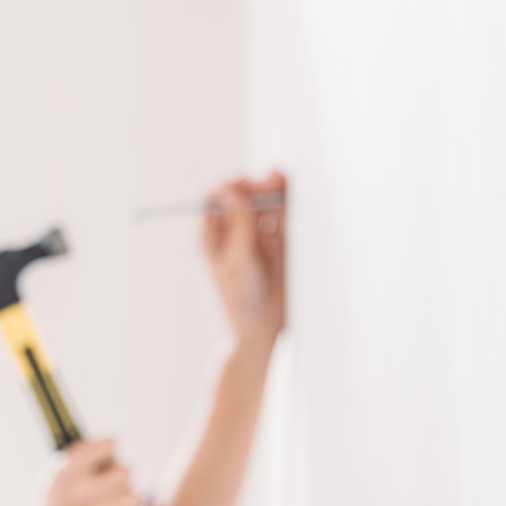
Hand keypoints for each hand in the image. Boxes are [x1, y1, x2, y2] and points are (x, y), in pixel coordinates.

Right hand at [25, 439, 151, 505]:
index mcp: (65, 473)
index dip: (110, 448)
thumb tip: (113, 444)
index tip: (110, 453)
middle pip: (127, 470)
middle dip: (121, 481)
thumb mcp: (53, 487)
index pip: (106, 445)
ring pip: (135, 496)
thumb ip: (79, 464)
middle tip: (107, 493)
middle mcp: (84, 489)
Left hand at [203, 170, 287, 348]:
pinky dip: (287, 203)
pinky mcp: (280, 244)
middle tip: (268, 182)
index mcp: (214, 238)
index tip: (241, 183)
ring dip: (272, 190)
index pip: (216, 200)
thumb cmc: (242, 298)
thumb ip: (240, 225)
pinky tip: (291, 192)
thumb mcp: (238, 260)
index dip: (228, 187)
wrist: (264, 328)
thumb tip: (233, 190)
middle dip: (254, 186)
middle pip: (243, 198)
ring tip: (280, 177)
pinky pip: (283, 217)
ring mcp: (258, 238)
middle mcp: (235, 234)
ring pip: (265, 204)